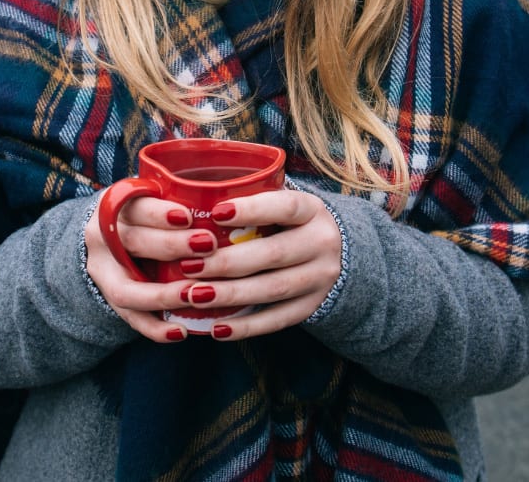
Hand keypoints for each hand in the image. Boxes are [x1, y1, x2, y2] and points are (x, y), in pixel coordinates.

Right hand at [84, 195, 211, 343]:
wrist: (107, 238)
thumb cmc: (144, 212)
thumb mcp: (151, 195)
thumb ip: (178, 194)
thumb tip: (228, 197)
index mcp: (114, 205)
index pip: (133, 206)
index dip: (159, 213)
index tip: (189, 217)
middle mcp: (102, 238)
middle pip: (133, 242)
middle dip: (171, 246)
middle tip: (207, 246)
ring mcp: (104, 272)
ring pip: (127, 288)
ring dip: (162, 294)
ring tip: (195, 294)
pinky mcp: (112, 300)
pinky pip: (131, 319)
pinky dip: (155, 328)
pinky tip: (181, 331)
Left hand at [175, 189, 341, 340]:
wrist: (339, 252)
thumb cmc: (291, 222)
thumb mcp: (283, 203)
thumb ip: (252, 201)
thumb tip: (197, 200)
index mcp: (312, 210)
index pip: (285, 207)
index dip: (251, 210)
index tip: (215, 213)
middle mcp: (321, 243)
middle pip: (273, 254)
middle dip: (227, 262)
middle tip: (189, 265)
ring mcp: (320, 279)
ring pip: (272, 290)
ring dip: (230, 295)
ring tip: (193, 296)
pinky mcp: (311, 306)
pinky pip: (277, 320)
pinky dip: (246, 327)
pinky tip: (217, 328)